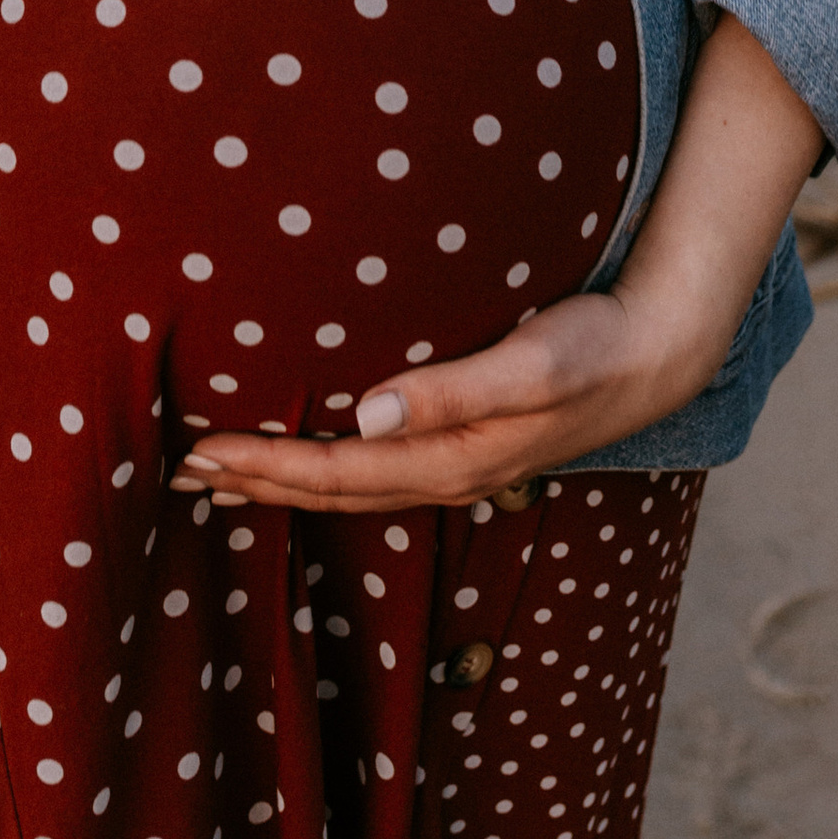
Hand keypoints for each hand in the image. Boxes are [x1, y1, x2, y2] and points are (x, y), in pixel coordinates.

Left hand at [173, 282, 708, 515]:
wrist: (660, 354)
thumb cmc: (594, 348)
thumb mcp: (528, 363)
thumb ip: (450, 390)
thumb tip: (366, 413)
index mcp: (451, 458)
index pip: (336, 472)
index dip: (264, 467)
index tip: (199, 453)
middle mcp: (446, 472)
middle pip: (329, 490)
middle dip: (253, 484)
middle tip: (178, 473)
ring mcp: (457, 463)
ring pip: (349, 482)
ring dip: (281, 480)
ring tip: (220, 474)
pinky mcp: (468, 441)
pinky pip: (376, 466)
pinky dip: (324, 463)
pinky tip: (306, 450)